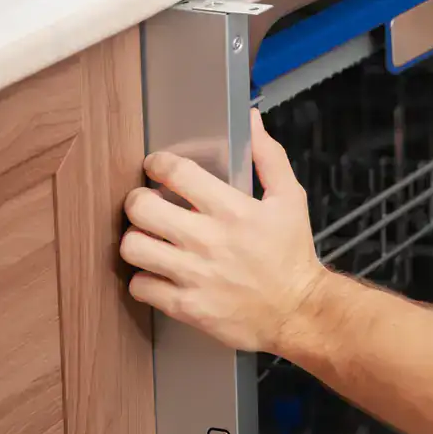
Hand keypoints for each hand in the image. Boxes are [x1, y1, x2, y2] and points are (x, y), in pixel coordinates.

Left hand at [120, 109, 326, 354]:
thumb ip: (268, 158)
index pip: (175, 172)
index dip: (157, 164)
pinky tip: (158, 273)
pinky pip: (140, 286)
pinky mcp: (187, 306)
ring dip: (137, 239)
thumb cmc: (292, 256)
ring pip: (133, 247)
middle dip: (139, 201)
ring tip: (150, 239)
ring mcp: (194, 275)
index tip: (157, 168)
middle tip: (147, 205)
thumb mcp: (290, 199)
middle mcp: (209, 241)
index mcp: (232, 210)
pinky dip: (144, 279)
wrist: (299, 311)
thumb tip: (251, 122)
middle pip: (141, 207)